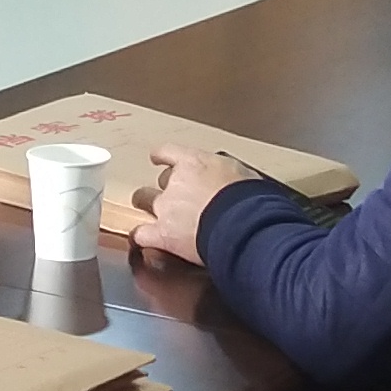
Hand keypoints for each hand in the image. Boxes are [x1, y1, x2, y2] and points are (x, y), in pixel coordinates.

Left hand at [130, 146, 254, 264]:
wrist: (243, 224)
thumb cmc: (250, 199)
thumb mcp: (241, 173)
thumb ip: (226, 173)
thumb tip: (230, 181)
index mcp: (194, 162)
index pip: (169, 152)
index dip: (162, 156)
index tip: (159, 158)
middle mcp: (175, 182)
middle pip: (160, 180)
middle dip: (167, 187)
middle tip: (177, 198)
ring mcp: (166, 208)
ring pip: (143, 200)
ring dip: (149, 207)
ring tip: (158, 216)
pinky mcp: (162, 234)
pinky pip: (140, 234)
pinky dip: (142, 236)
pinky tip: (146, 239)